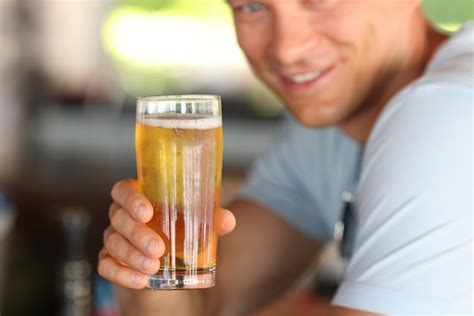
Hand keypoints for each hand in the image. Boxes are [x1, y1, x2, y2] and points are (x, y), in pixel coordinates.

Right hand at [98, 179, 235, 288]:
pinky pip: (107, 266)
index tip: (145, 212)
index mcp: (139, 198)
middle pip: (118, 218)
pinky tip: (141, 281)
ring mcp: (114, 239)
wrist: (169, 265)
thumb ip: (212, 219)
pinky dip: (122, 274)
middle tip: (158, 248)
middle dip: (137, 234)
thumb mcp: (196, 224)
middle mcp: (122, 216)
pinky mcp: (111, 262)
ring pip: (113, 243)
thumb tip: (228, 220)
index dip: (130, 199)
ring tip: (153, 267)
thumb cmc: (179, 233)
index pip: (123, 190)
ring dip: (132, 256)